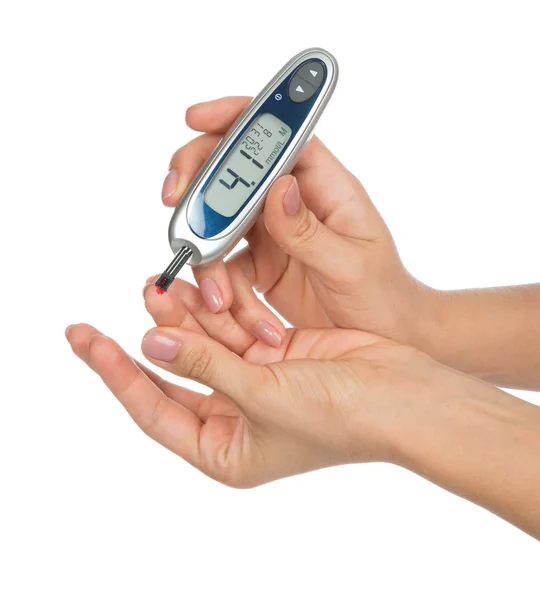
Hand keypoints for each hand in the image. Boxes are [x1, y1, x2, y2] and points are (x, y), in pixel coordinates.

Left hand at [66, 290, 539, 535]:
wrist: (406, 395)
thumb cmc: (343, 418)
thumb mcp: (261, 396)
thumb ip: (204, 365)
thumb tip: (151, 344)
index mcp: (225, 448)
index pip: (154, 408)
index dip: (116, 374)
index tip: (87, 340)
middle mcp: (237, 417)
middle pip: (177, 369)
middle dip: (158, 331)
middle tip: (141, 291)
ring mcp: (257, 381)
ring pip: (206, 340)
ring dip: (189, 313)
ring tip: (164, 280)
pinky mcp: (278, 353)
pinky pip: (236, 325)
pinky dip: (221, 306)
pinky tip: (204, 284)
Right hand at [160, 96, 437, 347]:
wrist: (381, 335)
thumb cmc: (380, 294)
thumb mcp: (350, 264)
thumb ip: (310, 230)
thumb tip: (278, 186)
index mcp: (324, 186)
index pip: (279, 134)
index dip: (236, 115)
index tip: (196, 117)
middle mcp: (292, 201)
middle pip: (233, 171)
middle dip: (198, 181)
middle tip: (173, 200)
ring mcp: (271, 232)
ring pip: (218, 220)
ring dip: (204, 252)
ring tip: (218, 297)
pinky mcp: (258, 264)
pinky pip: (223, 265)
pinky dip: (217, 286)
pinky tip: (226, 309)